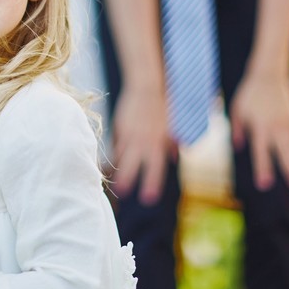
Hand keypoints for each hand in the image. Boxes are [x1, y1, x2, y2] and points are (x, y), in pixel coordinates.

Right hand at [111, 86, 174, 205]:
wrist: (145, 88)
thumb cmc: (162, 107)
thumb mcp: (173, 126)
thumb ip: (172, 143)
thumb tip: (175, 157)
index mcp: (158, 143)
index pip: (155, 168)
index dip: (151, 183)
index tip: (148, 199)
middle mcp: (143, 141)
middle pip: (132, 164)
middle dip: (126, 179)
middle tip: (122, 193)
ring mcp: (129, 134)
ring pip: (121, 155)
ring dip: (118, 169)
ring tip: (113, 183)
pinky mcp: (120, 128)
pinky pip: (116, 145)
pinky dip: (116, 154)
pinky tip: (113, 164)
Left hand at [229, 70, 288, 190]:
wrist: (270, 73)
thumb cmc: (249, 93)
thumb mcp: (237, 110)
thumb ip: (237, 130)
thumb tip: (239, 147)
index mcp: (259, 126)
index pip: (260, 151)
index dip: (262, 168)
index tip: (264, 185)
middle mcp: (275, 127)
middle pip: (284, 152)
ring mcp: (287, 124)